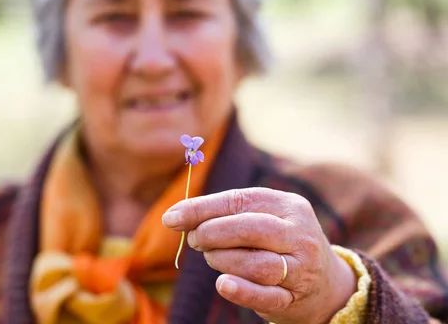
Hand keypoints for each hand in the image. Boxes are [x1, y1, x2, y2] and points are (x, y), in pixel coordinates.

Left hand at [162, 187, 356, 323]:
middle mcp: (299, 234)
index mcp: (289, 205)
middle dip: (212, 233)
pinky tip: (223, 284)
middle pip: (250, 228)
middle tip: (195, 240)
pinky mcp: (296, 298)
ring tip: (211, 258)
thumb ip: (226, 214)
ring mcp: (301, 268)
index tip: (172, 218)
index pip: (240, 201)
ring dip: (223, 260)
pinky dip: (242, 291)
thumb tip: (177, 216)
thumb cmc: (279, 243)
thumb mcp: (263, 219)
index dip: (202, 208)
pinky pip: (266, 295)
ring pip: (256, 263)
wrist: (327, 285)